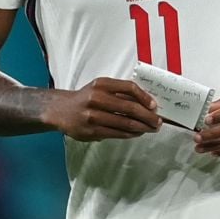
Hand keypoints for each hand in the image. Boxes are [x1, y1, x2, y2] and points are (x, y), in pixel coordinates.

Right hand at [43, 77, 161, 140]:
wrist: (61, 110)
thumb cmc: (86, 98)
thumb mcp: (100, 88)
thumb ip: (120, 93)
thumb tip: (146, 102)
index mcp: (102, 84)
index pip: (129, 88)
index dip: (145, 97)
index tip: (154, 106)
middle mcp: (97, 98)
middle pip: (130, 107)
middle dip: (148, 116)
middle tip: (158, 122)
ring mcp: (93, 115)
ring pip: (125, 123)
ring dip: (142, 127)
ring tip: (151, 129)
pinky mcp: (92, 130)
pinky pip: (117, 133)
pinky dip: (130, 134)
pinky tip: (137, 133)